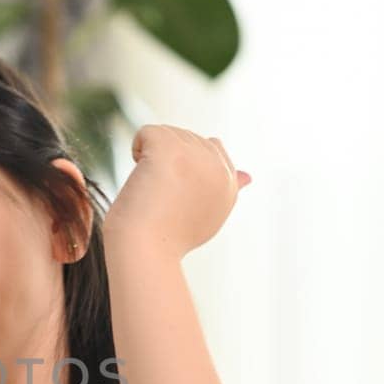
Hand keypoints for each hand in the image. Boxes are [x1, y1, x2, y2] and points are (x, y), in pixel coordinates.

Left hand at [103, 125, 250, 258]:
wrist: (147, 250)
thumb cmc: (169, 240)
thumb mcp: (207, 216)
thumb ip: (226, 191)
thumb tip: (247, 175)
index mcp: (229, 184)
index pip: (213, 147)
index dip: (186, 163)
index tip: (176, 193)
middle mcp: (218, 167)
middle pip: (187, 137)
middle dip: (167, 159)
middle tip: (162, 197)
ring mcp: (196, 155)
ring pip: (167, 133)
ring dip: (150, 157)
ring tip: (153, 191)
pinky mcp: (170, 148)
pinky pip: (146, 132)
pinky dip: (136, 151)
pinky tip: (141, 179)